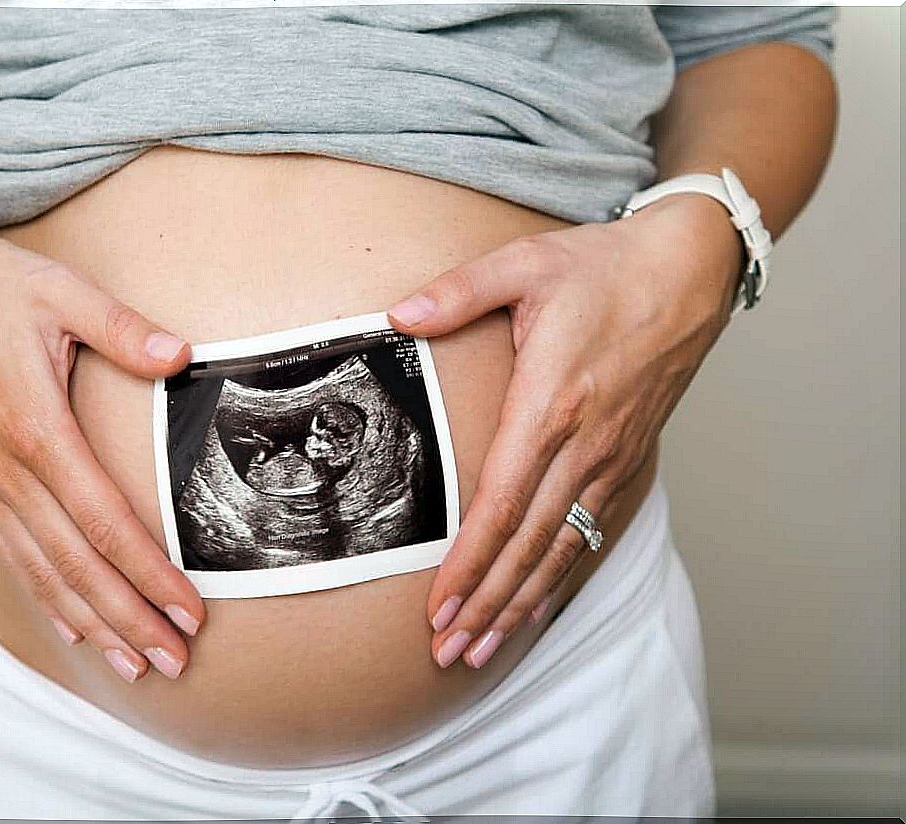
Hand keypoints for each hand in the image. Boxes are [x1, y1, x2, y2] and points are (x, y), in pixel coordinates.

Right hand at [0, 226, 204, 681]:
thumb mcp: (66, 293)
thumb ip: (126, 330)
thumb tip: (181, 356)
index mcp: (36, 429)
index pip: (105, 523)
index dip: (150, 574)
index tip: (190, 611)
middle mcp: (6, 471)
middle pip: (77, 565)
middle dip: (129, 619)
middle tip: (176, 660)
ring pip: (43, 572)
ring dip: (93, 624)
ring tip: (135, 662)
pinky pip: (13, 555)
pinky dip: (46, 598)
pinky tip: (74, 629)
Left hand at [388, 194, 741, 669]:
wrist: (690, 269)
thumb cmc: (605, 266)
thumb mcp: (523, 264)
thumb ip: (456, 294)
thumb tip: (395, 315)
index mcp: (551, 402)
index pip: (501, 503)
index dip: (469, 562)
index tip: (438, 607)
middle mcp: (586, 444)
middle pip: (529, 544)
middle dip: (486, 603)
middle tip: (447, 652)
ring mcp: (613, 457)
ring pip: (562, 549)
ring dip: (521, 603)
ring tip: (483, 649)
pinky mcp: (630, 459)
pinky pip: (593, 531)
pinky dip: (561, 576)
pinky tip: (537, 604)